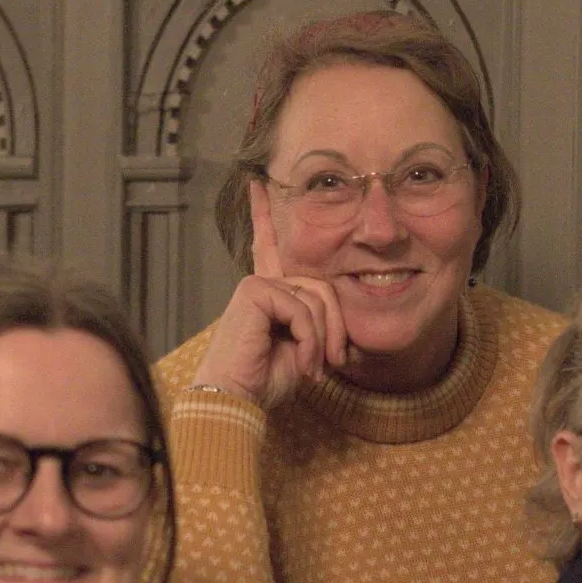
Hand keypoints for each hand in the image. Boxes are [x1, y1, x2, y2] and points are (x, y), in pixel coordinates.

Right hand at [189, 180, 351, 409]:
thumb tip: (345, 330)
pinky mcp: (254, 290)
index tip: (259, 183)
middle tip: (334, 362)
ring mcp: (256, 284)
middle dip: (335, 326)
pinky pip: (303, 308)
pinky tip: (301, 360)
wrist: (236, 399)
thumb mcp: (305, 349)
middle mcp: (262, 282)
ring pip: (317, 298)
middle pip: (322, 286)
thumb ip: (319, 324)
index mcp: (270, 292)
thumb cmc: (265, 380)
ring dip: (322, 339)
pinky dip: (309, 339)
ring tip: (313, 367)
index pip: (271, 247)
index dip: (265, 215)